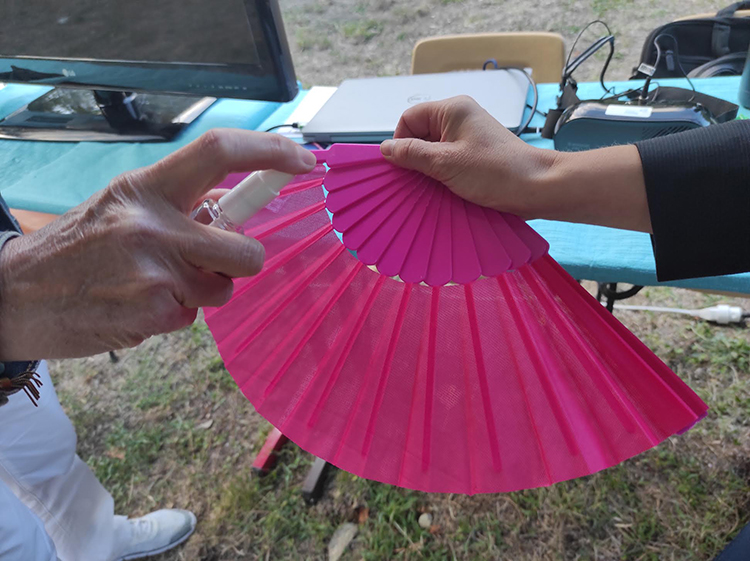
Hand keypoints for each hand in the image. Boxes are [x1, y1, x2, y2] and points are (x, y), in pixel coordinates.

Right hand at [0, 129, 316, 359]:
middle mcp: (154, 224)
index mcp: (146, 188)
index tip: (304, 159)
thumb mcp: (122, 207)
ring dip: (199, 293)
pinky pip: (192, 319)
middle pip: (247, 250)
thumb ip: (175, 205)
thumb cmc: (78, 248)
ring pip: (222, 290)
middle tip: (213, 264)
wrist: (13, 295)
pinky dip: (173, 316)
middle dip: (242, 262)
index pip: (218, 151)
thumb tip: (229, 209)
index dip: (269, 151)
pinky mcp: (152, 312)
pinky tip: (134, 306)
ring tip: (152, 285)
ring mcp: (155, 272)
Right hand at [380, 96, 650, 231]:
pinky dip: (441, 174)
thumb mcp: (446, 164)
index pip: (409, 118)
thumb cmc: (493, 172)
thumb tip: (384, 148)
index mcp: (452, 109)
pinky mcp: (475, 153)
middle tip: (416, 181)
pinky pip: (447, 159)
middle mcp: (459, 117)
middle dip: (413, 157)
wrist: (536, 187)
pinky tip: (444, 189)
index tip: (403, 168)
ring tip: (431, 187)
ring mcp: (468, 135)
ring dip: (427, 169)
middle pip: (420, 133)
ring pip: (433, 149)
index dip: (400, 141)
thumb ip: (412, 154)